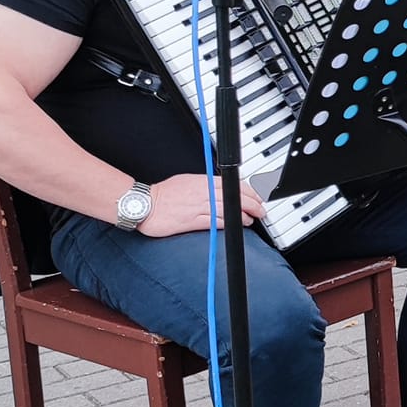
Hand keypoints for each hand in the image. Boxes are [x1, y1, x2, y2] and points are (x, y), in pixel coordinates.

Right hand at [140, 174, 261, 236]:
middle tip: (261, 210)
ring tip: (251, 219)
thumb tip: (220, 186)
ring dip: (243, 215)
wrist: (145, 204)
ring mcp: (199, 207)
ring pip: (228, 209)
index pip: (233, 184)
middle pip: (234, 197)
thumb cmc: (163, 193)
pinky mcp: (192, 221)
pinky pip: (215, 222)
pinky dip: (229, 224)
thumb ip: (205, 183)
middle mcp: (204, 193)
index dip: (249, 191)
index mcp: (203, 181)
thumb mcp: (187, 180)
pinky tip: (237, 226)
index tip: (258, 196)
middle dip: (252, 204)